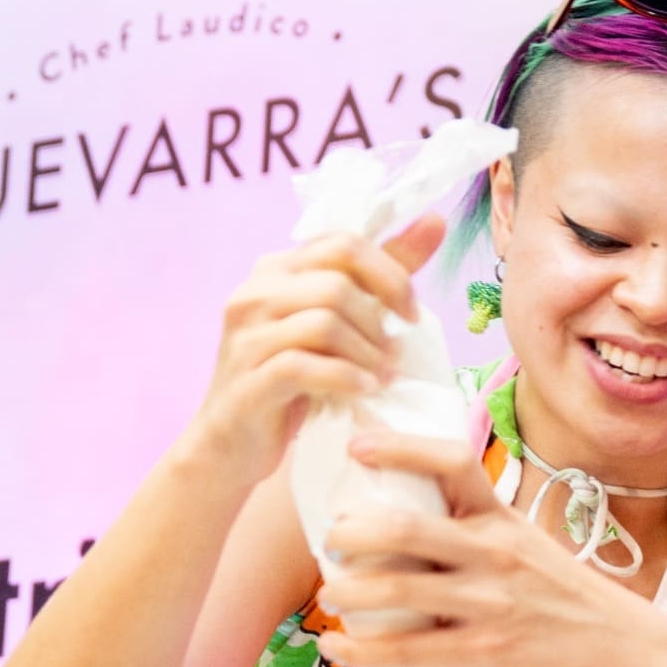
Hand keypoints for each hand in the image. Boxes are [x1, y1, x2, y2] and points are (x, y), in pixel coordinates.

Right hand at [186, 216, 446, 486]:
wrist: (231, 445)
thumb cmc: (290, 382)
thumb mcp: (335, 323)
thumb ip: (379, 276)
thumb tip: (435, 222)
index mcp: (275, 270)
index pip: (343, 244)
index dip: (390, 274)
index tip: (411, 312)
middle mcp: (254, 293)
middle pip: (337, 284)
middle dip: (378, 320)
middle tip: (394, 354)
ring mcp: (246, 336)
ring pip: (325, 323)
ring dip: (367, 353)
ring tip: (382, 376)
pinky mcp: (249, 380)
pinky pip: (306, 366)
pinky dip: (347, 378)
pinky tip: (365, 391)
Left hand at [313, 430, 666, 666]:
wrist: (627, 653)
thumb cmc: (566, 598)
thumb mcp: (528, 545)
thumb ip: (474, 533)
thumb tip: (400, 528)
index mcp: (502, 518)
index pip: (451, 462)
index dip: (398, 448)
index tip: (358, 446)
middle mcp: (495, 553)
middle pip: (406, 528)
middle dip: (351, 533)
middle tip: (331, 541)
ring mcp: (490, 603)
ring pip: (397, 591)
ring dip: (347, 592)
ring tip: (330, 594)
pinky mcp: (485, 651)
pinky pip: (408, 650)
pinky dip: (362, 651)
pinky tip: (338, 647)